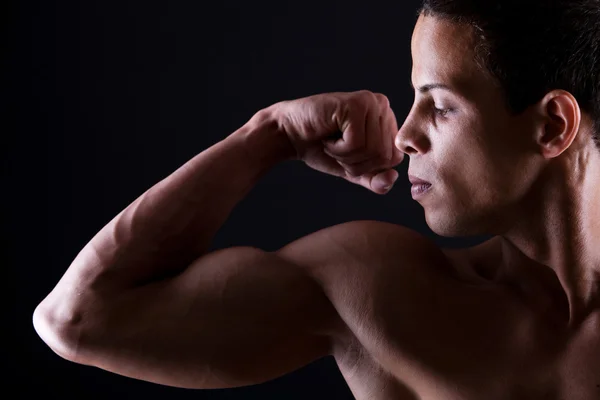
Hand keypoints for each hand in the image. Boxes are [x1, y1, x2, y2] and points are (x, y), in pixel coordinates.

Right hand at [269, 90, 403, 193]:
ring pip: (372, 150)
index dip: (368, 167)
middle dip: (355, 163)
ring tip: (332, 140)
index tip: (347, 153)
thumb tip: (392, 178)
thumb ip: (374, 179)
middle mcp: (382, 106)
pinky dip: (338, 148)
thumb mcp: (353, 170)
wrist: (289, 134)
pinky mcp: (356, 104)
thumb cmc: (320, 149)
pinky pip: (356, 143)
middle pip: (385, 156)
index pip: (394, 159)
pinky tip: (328, 136)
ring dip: (345, 155)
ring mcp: (370, 102)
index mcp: (386, 120)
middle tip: (337, 147)